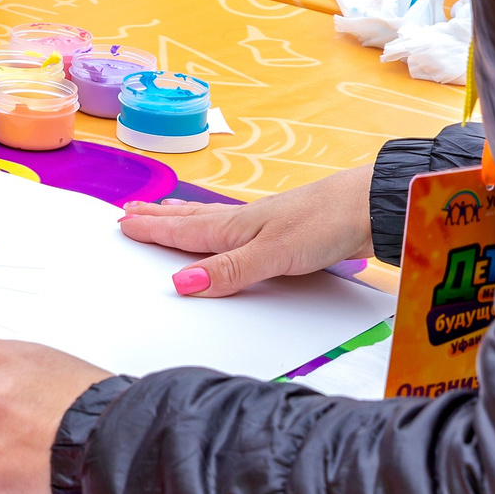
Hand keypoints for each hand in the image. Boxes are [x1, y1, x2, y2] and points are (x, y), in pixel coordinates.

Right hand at [117, 162, 373, 296]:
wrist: (372, 208)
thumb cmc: (324, 224)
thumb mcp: (273, 254)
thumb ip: (229, 271)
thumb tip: (181, 285)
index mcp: (235, 227)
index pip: (184, 230)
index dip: (152, 229)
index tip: (123, 223)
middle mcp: (245, 223)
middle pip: (191, 220)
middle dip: (159, 217)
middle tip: (129, 211)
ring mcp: (265, 225)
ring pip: (212, 220)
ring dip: (183, 217)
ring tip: (164, 211)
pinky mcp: (285, 233)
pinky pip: (234, 229)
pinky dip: (215, 225)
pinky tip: (225, 227)